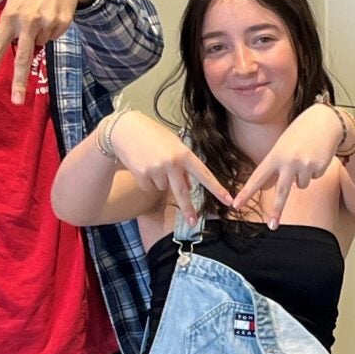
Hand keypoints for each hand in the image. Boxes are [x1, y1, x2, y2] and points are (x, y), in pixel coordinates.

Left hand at [0, 0, 94, 105]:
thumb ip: (11, 23)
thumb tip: (14, 47)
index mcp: (10, 16)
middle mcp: (27, 22)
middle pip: (21, 58)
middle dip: (19, 82)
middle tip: (16, 101)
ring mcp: (46, 23)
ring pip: (40, 44)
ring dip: (39, 35)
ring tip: (41, 13)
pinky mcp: (62, 24)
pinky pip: (53, 35)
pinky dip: (52, 28)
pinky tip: (52, 12)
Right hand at [105, 111, 233, 209]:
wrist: (125, 129)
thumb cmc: (153, 136)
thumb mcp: (174, 145)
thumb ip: (184, 165)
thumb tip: (189, 187)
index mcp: (184, 154)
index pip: (204, 175)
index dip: (217, 189)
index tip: (228, 201)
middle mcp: (172, 163)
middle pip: (183, 192)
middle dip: (188, 209)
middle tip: (193, 223)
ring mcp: (156, 170)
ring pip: (164, 188)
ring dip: (160, 180)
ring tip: (152, 162)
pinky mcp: (142, 175)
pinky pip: (150, 187)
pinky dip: (147, 181)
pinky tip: (142, 165)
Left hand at [233, 104, 346, 226]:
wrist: (325, 121)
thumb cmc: (300, 133)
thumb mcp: (282, 145)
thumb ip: (276, 165)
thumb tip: (272, 188)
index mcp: (275, 155)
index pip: (257, 177)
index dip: (246, 192)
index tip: (236, 205)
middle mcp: (288, 161)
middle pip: (281, 192)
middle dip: (277, 210)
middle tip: (272, 226)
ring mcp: (304, 165)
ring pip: (300, 186)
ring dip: (303, 176)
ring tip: (306, 157)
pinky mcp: (318, 167)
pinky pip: (313, 178)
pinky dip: (314, 170)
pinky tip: (316, 156)